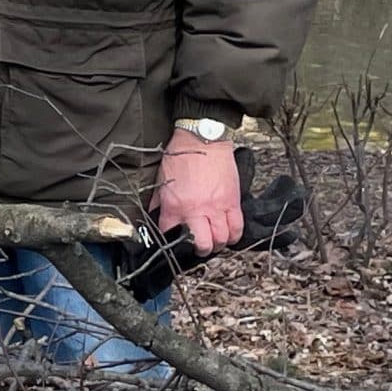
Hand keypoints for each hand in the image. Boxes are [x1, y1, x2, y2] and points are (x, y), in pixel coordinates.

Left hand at [155, 131, 242, 255]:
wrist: (202, 140)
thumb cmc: (180, 156)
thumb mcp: (161, 180)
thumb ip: (159, 201)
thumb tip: (154, 215)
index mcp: (174, 206)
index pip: (171, 235)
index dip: (172, 242)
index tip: (175, 242)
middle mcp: (195, 211)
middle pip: (202, 245)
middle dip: (200, 251)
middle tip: (199, 247)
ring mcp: (216, 208)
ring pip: (221, 239)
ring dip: (218, 244)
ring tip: (215, 241)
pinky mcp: (232, 201)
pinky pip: (237, 227)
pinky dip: (234, 235)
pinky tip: (229, 234)